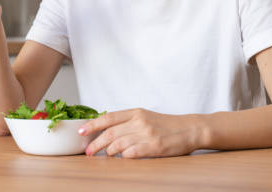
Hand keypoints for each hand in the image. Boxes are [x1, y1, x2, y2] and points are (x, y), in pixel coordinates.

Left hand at [79, 108, 204, 158]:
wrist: (190, 128)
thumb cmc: (166, 125)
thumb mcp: (145, 116)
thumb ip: (127, 121)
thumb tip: (105, 129)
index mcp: (136, 112)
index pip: (108, 117)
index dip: (92, 124)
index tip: (81, 131)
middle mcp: (139, 121)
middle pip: (110, 132)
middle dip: (96, 143)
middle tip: (88, 151)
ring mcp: (147, 134)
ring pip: (118, 143)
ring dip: (108, 151)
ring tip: (105, 156)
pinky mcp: (155, 146)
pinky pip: (133, 152)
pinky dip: (123, 157)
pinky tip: (121, 159)